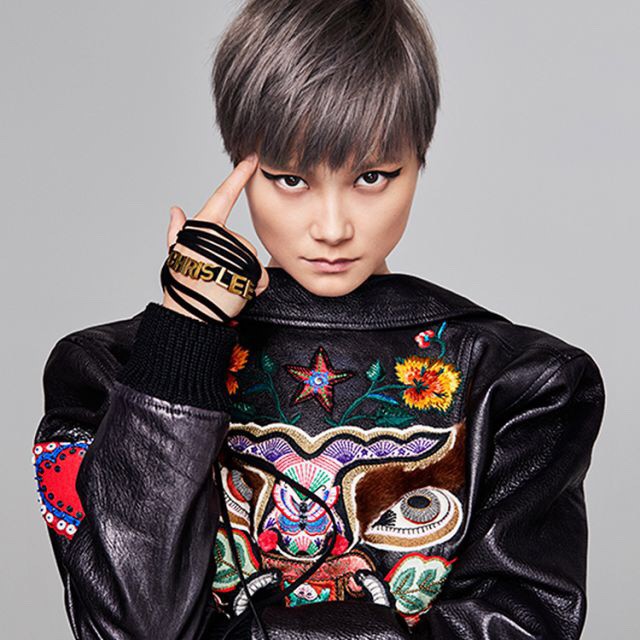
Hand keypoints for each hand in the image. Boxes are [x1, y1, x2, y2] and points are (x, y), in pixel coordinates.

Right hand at [162, 154, 268, 321]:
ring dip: (244, 276)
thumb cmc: (183, 285)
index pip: (223, 196)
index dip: (238, 177)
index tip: (251, 159)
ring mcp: (233, 251)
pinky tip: (238, 292)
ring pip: (250, 260)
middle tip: (218, 276)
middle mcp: (219, 236)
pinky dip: (254, 287)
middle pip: (240, 244)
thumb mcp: (177, 255)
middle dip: (236, 262)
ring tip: (224, 285)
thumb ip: (176, 231)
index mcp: (203, 228)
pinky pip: (260, 276)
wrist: (189, 317)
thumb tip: (175, 209)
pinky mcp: (247, 268)